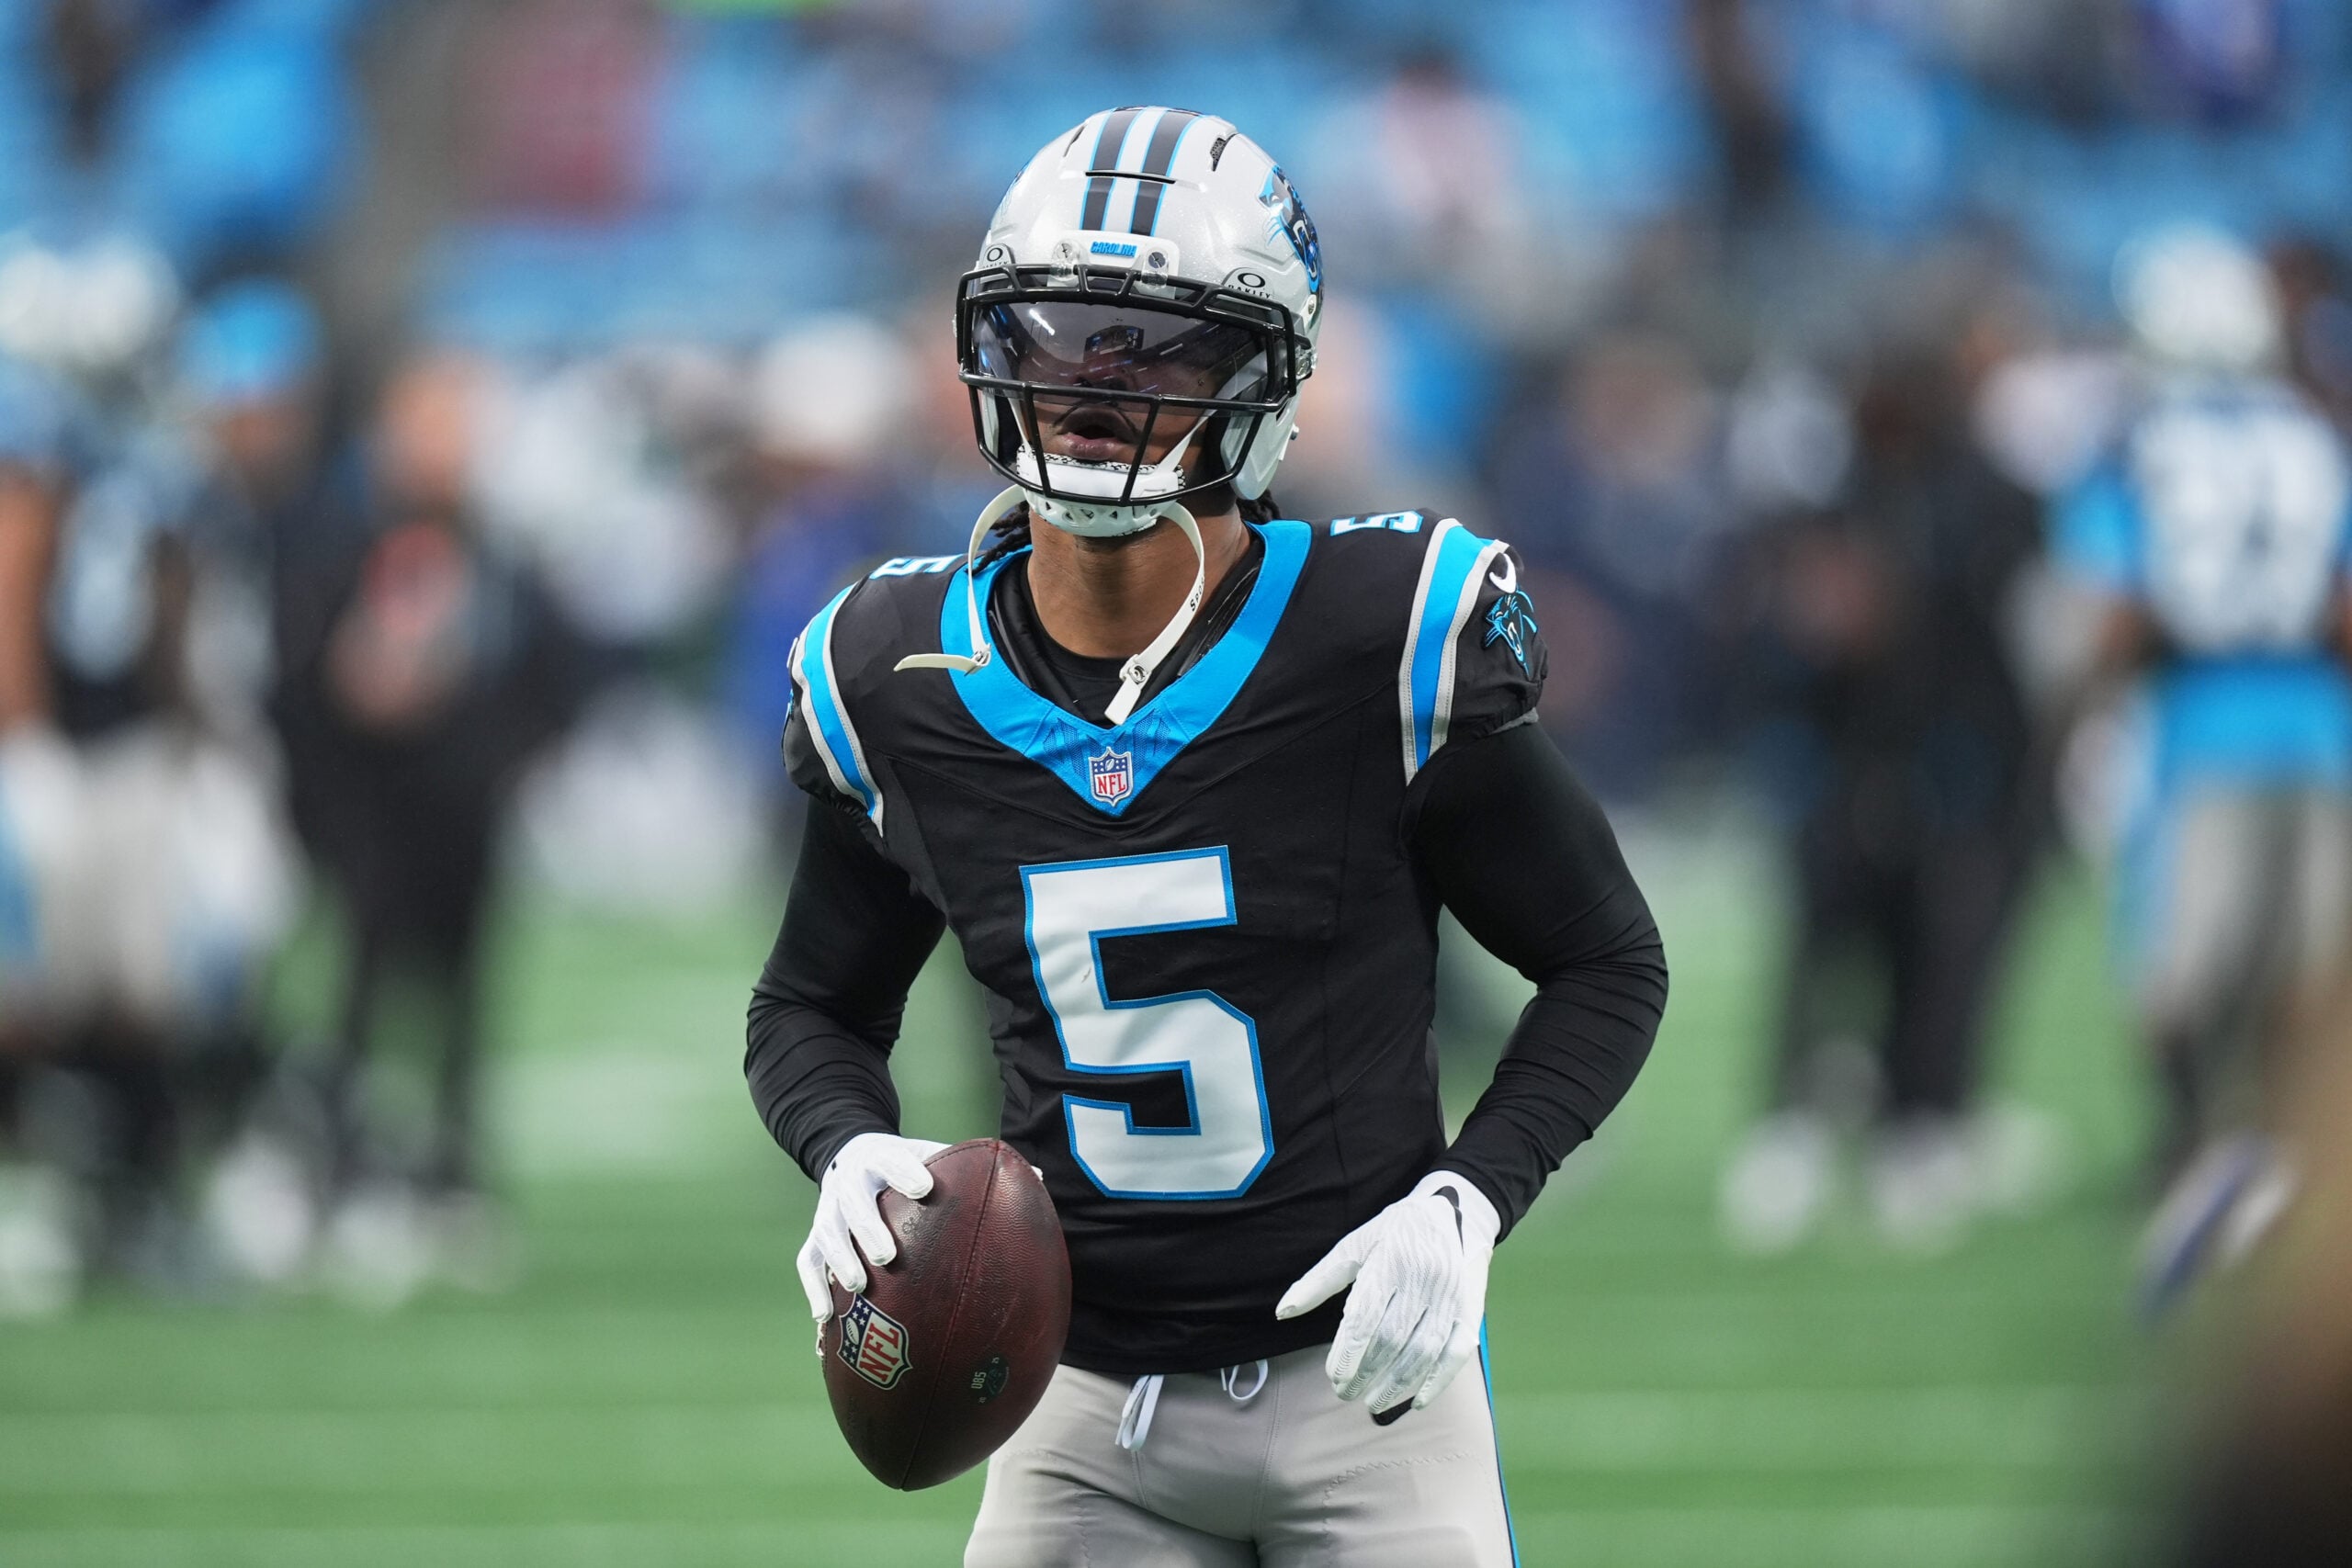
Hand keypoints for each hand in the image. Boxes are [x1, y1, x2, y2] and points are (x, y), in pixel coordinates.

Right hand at [796, 1131, 948, 1322]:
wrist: (851, 1154)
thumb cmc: (903, 1163)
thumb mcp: (927, 1151)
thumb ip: (965, 1164)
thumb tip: (1029, 1175)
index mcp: (880, 1156)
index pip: (890, 1159)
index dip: (904, 1172)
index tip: (924, 1188)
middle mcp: (849, 1181)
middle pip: (853, 1201)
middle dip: (868, 1228)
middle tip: (887, 1256)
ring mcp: (828, 1208)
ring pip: (827, 1232)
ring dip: (841, 1259)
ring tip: (858, 1287)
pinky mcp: (815, 1233)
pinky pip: (808, 1260)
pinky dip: (814, 1287)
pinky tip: (824, 1316)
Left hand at [1275, 1171, 1501, 1416]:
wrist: (1454, 1210)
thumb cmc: (1394, 1232)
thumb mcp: (1353, 1246)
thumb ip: (1318, 1281)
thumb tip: (1282, 1312)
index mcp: (1389, 1263)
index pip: (1364, 1319)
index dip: (1347, 1354)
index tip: (1333, 1377)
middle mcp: (1422, 1280)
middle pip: (1392, 1339)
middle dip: (1366, 1373)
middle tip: (1346, 1393)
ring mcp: (1450, 1297)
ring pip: (1423, 1351)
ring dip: (1397, 1384)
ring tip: (1373, 1403)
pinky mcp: (1470, 1310)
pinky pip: (1457, 1352)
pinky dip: (1438, 1381)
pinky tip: (1416, 1401)